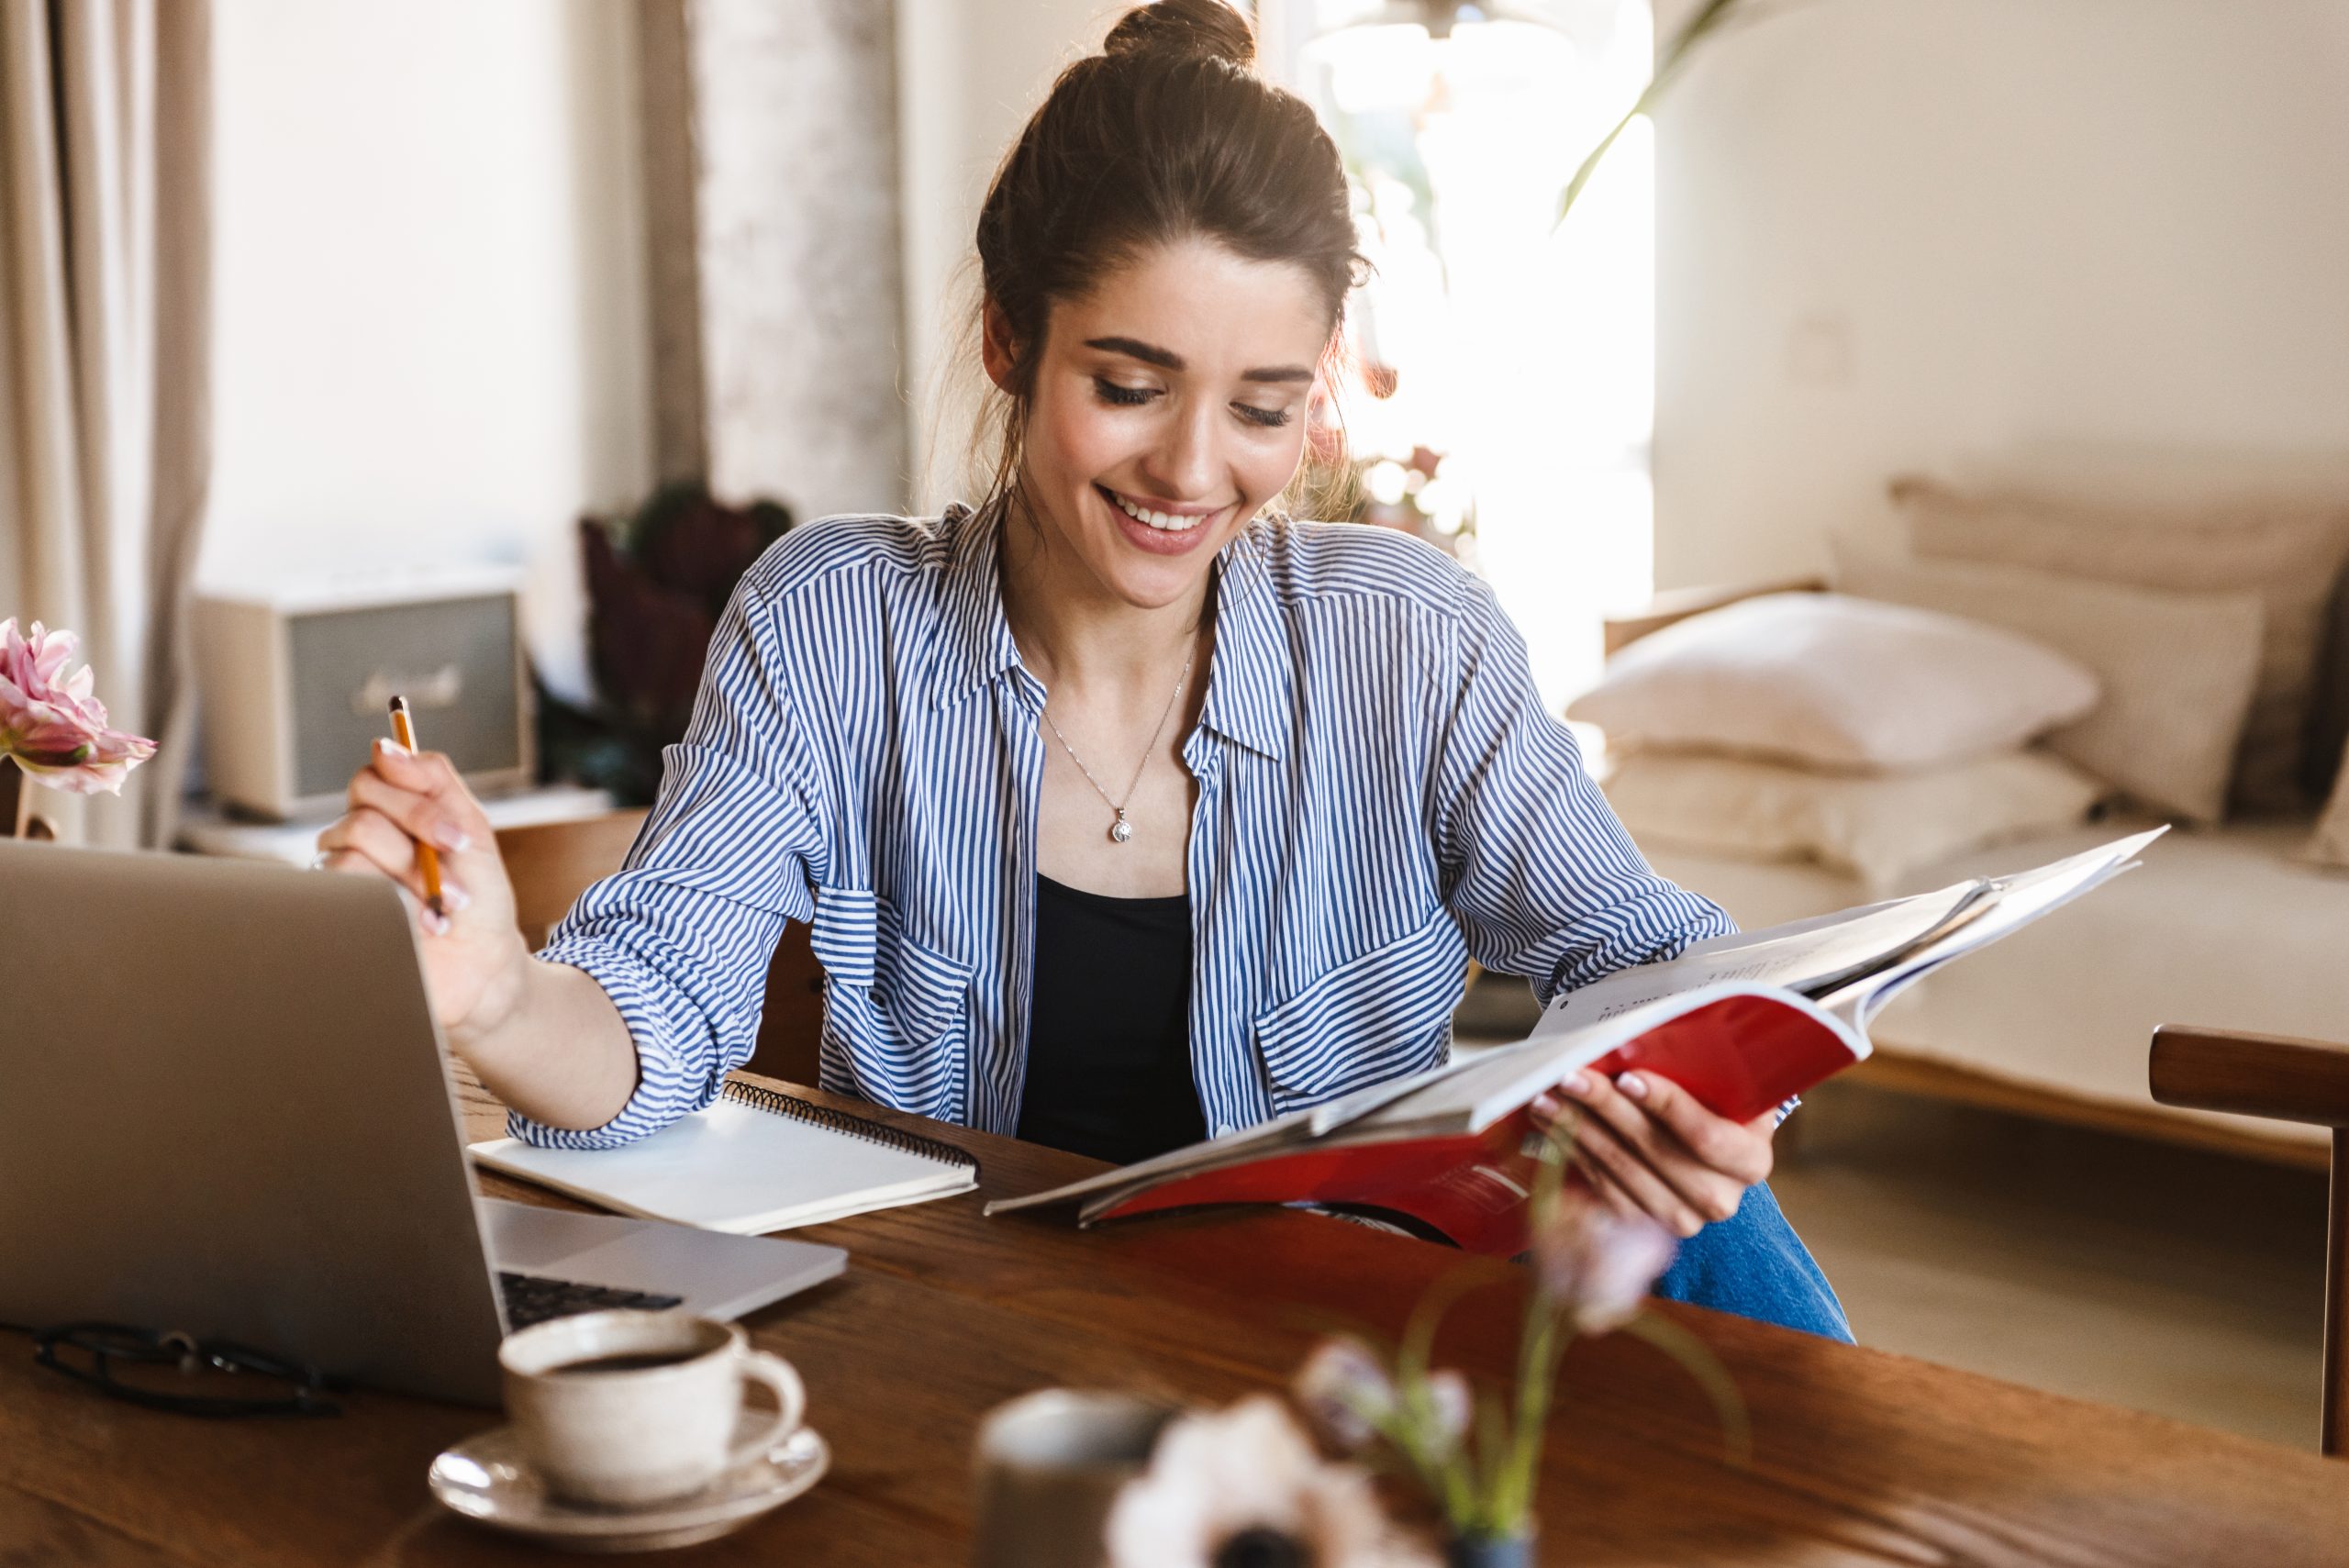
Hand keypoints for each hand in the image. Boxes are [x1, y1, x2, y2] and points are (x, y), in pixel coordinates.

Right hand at [314, 740, 529, 1047]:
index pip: (375, 776)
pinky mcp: (335, 912)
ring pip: (352, 847)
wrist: (482, 967)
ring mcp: (341, 876)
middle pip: (363, 810)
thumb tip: (386, 744)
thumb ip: (434, 782)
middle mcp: (357, 838)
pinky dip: (396, 905)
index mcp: (389, 814)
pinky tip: (425, 925)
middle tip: (458, 866)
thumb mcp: (472, 831)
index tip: (457, 833)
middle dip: (419, 837)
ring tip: (446, 908)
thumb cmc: (479, 900)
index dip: (414, 798)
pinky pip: (343, 888)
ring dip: (413, 877)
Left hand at [1530, 1069, 1775, 1238]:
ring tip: (1547, 1095)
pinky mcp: (1641, 1225)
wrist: (1699, 1141)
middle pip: (1656, 1153)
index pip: (1707, 1137)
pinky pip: (1599, 1186)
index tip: (1627, 1077)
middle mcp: (1719, 1199)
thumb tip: (1633, 1043)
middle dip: (1608, 1110)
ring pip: (1620, 1170)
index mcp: (1749, 1160)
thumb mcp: (1717, 1080)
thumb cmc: (1708, 1098)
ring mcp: (1679, 1218)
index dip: (1667, 1106)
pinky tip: (1548, 1124)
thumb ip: (1691, 1066)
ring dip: (1576, 1129)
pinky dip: (1571, 1151)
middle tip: (1571, 1077)